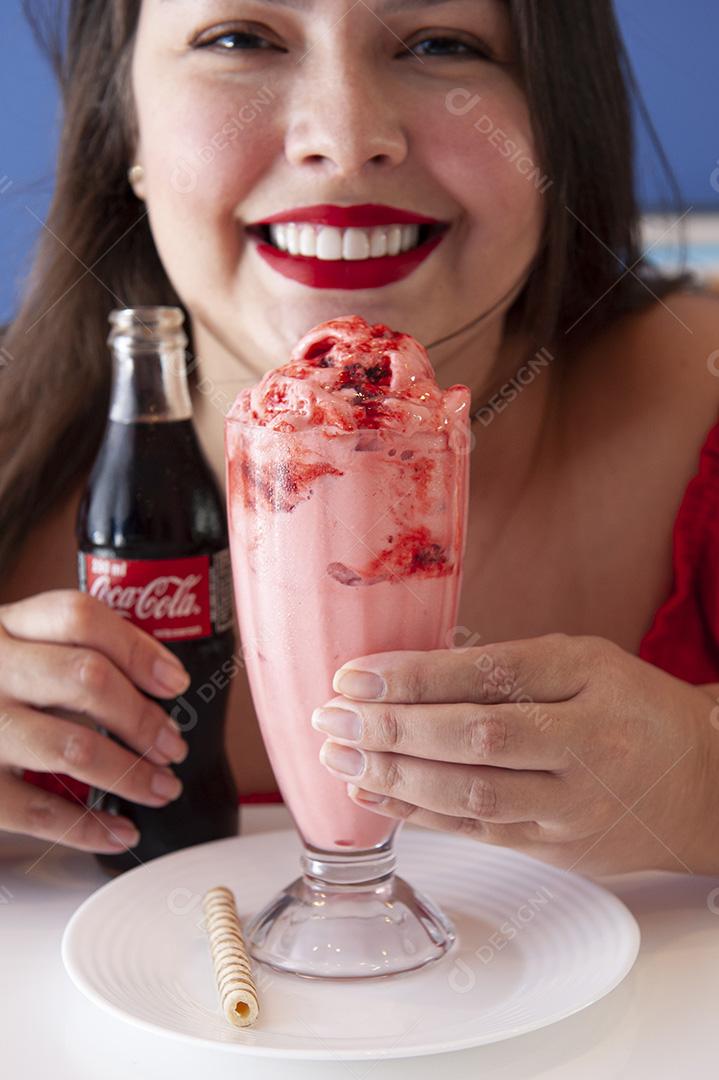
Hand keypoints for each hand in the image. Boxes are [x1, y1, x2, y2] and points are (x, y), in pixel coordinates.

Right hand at [0, 591, 190, 852]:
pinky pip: (38, 811)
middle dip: (143, 718)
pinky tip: (120, 831)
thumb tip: (158, 686)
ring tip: (160, 787)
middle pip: (86, 678)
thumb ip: (66, 654)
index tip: (174, 682)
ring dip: (130, 774)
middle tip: (172, 745)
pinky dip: (89, 827)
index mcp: (5, 627)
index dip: (138, 649)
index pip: (80, 618)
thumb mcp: (12, 652)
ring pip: (72, 747)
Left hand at [313, 633, 718, 875]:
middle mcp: (581, 747)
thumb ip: (506, 667)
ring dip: (393, 777)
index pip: (490, 677)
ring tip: (338, 755)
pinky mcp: (554, 849)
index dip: (416, 678)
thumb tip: (410, 675)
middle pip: (476, 741)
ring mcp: (567, 808)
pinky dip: (416, 815)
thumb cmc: (631, 708)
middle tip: (330, 716)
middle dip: (392, 730)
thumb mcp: (583, 662)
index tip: (355, 676)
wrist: (701, 784)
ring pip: (470, 796)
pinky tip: (371, 795)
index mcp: (587, 684)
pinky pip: (475, 832)